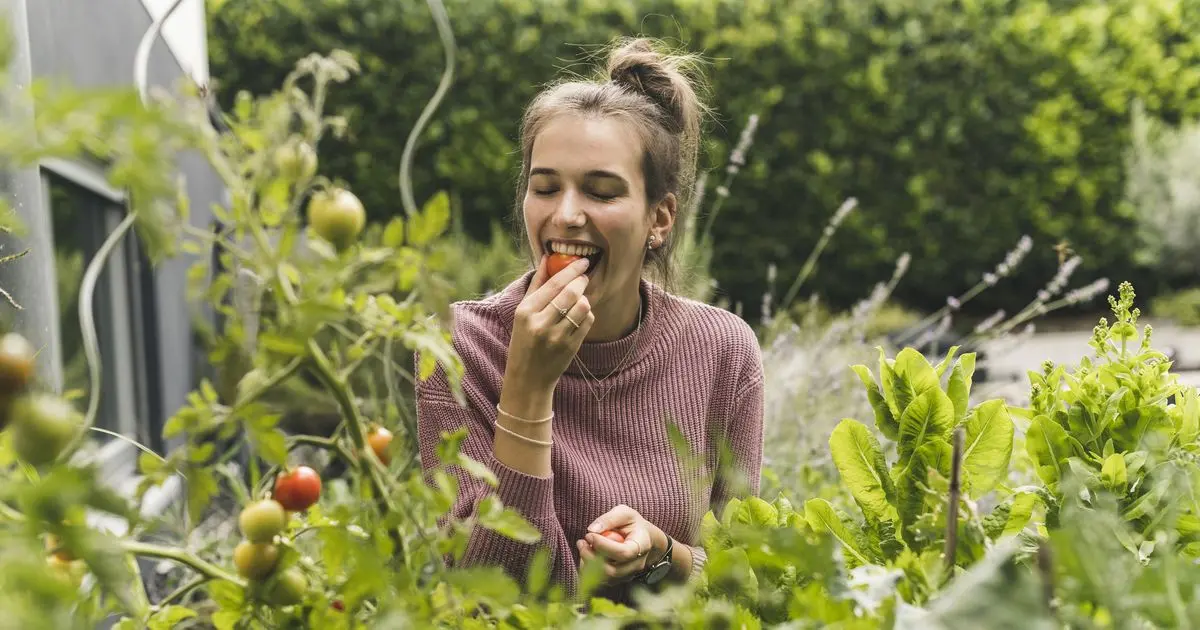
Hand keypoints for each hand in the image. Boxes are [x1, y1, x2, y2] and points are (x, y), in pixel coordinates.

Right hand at [504, 255, 594, 389]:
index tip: (583, 261)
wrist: (528, 378)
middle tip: (583, 279)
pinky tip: (577, 318)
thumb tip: (547, 258)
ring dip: (584, 300)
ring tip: (577, 302)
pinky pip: (587, 322)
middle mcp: (541, 323)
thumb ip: (536, 284)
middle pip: (572, 293)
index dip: (572, 269)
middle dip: (581, 282)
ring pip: (583, 307)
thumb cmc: (524, 340)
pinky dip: (586, 316)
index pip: (554, 283)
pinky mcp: (570, 347)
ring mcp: (557, 337)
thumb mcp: (522, 313)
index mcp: (526, 311)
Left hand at [576, 504, 664, 582]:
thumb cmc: (632, 524)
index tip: (589, 535)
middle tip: (581, 542)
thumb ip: (609, 519)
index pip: (623, 553)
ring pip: (604, 578)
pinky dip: (589, 569)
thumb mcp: (624, 513)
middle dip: (592, 557)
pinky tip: (586, 554)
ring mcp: (627, 575)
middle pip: (612, 570)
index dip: (603, 546)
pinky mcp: (617, 580)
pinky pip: (600, 580)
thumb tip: (592, 529)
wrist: (643, 539)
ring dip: (588, 563)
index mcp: (642, 545)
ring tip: (583, 546)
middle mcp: (637, 564)